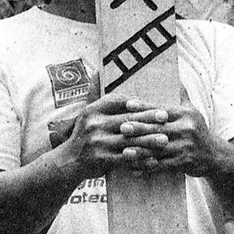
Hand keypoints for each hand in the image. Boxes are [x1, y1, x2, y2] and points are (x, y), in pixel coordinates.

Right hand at [58, 96, 180, 178]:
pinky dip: (140, 159)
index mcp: (92, 110)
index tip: (154, 104)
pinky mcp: (100, 159)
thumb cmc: (84, 136)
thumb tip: (101, 71)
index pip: (118, 101)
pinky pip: (125, 158)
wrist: (68, 162)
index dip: (138, 103)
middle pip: (127, 119)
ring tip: (164, 140)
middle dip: (149, 119)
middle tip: (165, 118)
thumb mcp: (87, 115)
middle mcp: (94, 124)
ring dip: (148, 140)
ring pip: (128, 140)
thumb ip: (99, 98)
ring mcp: (97, 142)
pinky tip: (152, 160)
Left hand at [126, 103, 220, 177]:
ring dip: (140, 150)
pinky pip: (162, 165)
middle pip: (158, 128)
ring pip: (158, 148)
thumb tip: (180, 78)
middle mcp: (186, 128)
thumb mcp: (193, 112)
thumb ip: (183, 97)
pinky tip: (134, 169)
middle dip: (139, 128)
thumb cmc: (198, 131)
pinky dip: (147, 167)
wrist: (214, 155)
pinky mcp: (184, 162)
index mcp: (185, 114)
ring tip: (124, 151)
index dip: (144, 107)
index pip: (162, 109)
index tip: (128, 105)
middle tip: (122, 127)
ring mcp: (185, 146)